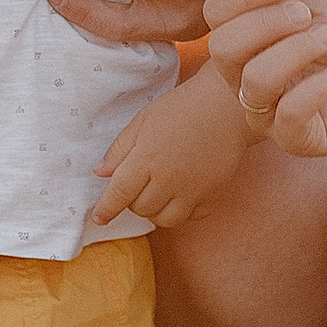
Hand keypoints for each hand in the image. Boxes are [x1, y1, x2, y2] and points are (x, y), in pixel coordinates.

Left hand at [93, 81, 248, 231]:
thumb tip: (100, 173)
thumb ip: (120, 148)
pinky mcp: (213, 195)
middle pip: (141, 209)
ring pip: (165, 220)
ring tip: (159, 192)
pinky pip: (191, 217)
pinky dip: (182, 211)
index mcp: (147, 157)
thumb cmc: (183, 108)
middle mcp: (169, 178)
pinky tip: (182, 194)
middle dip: (133, 202)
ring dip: (156, 211)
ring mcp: (193, 190)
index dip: (106, 209)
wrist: (227, 106)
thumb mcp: (144, 119)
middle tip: (139, 184)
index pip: (119, 193)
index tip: (99, 217)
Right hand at [201, 0, 326, 159]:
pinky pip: (287, 115)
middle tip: (308, 15)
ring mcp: (267, 111)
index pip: (216, 13)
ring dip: (296, 51)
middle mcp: (245, 77)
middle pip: (223, 47)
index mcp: (246, 39)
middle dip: (267, 22)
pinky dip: (316, 88)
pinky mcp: (295, 139)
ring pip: (254, 80)